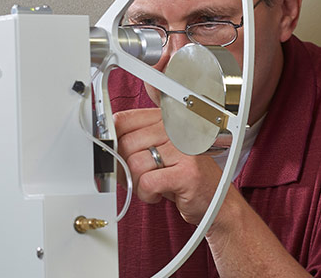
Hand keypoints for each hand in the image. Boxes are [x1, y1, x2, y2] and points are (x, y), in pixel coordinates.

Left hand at [114, 108, 222, 224]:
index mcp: (167, 119)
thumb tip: (103, 142)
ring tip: (153, 185)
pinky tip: (159, 193)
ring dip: (137, 183)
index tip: (115, 154)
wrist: (217, 201)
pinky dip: (147, 194)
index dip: (112, 140)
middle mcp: (177, 129)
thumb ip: (135, 141)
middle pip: (126, 143)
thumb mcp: (160, 151)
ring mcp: (184, 149)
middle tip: (138, 176)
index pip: (123, 120)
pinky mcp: (187, 172)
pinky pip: (146, 183)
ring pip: (134, 164)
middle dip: (125, 167)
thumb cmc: (184, 176)